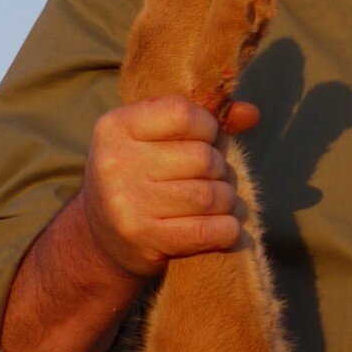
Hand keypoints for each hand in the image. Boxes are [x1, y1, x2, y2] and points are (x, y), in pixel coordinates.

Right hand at [79, 95, 263, 276]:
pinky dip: (228, 229)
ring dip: (227, 200)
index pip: (182, 113)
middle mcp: (116, 162)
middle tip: (213, 178)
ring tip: (219, 202)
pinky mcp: (144, 237)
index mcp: (116, 127)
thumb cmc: (137, 178)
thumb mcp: (152, 140)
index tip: (206, 140)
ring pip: (210, 196)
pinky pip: (209, 230)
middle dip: (219, 169)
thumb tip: (252, 113)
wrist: (99, 238)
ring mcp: (127, 203)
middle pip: (203, 158)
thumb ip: (201, 121)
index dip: (207, 126)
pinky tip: (225, 227)